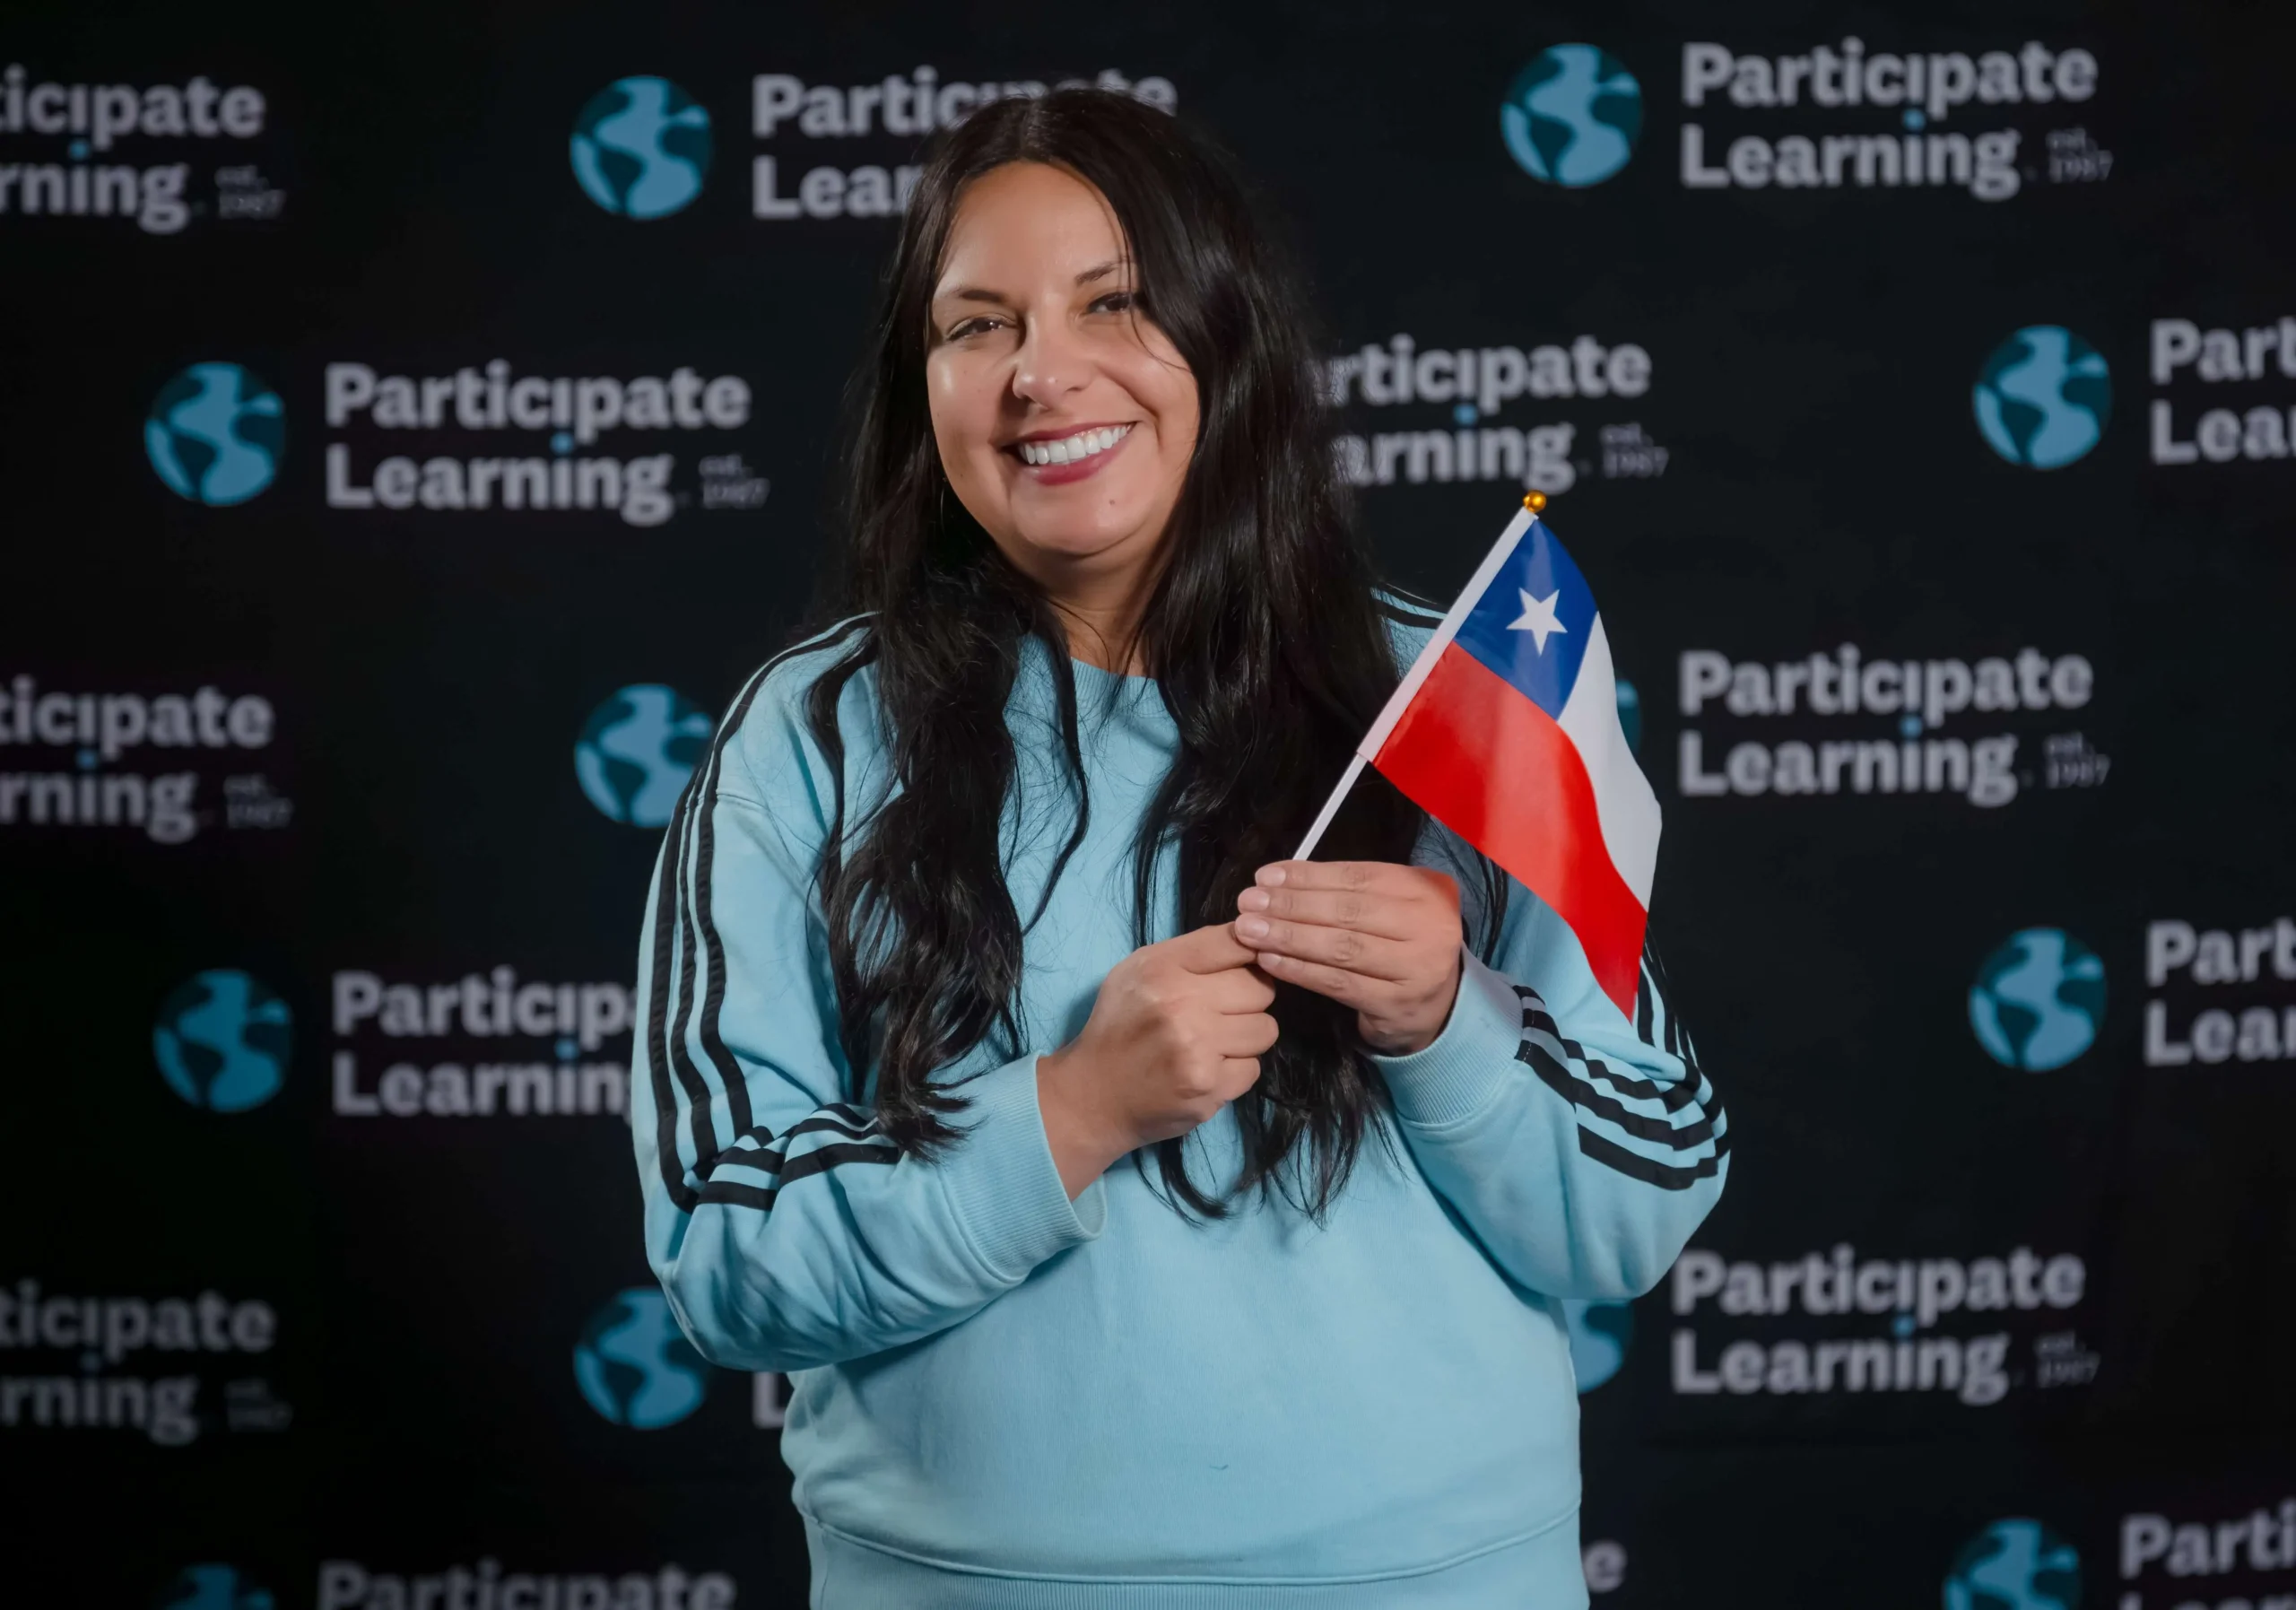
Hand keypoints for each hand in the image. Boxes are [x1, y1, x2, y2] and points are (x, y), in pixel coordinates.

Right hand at [1035, 924, 1277, 1198]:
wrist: (1094, 1095)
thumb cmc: (1121, 1025)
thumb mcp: (1138, 971)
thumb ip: (1192, 951)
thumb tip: (1251, 936)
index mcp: (1161, 968)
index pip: (1235, 942)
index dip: (1250, 952)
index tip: (1246, 965)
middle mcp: (1181, 1004)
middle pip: (1261, 988)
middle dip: (1249, 999)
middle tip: (1222, 1011)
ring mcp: (1197, 1049)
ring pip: (1266, 1029)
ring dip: (1246, 1036)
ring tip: (1215, 1041)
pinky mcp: (1209, 1087)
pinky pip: (1254, 1068)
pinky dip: (1235, 1070)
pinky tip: (1207, 1069)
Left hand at [1232, 861, 1462, 1055]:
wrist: (1436, 1007)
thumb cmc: (1401, 945)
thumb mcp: (1388, 907)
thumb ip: (1347, 892)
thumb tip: (1278, 881)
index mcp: (1425, 890)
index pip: (1358, 878)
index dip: (1308, 876)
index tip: (1266, 877)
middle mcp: (1429, 926)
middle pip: (1348, 911)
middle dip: (1291, 905)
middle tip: (1248, 903)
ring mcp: (1417, 968)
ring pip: (1341, 948)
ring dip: (1289, 937)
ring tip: (1250, 930)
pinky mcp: (1396, 1003)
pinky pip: (1338, 983)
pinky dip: (1300, 971)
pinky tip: (1270, 961)